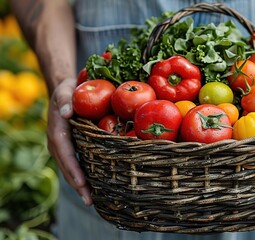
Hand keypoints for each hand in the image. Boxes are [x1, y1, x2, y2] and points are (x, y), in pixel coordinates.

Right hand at [47, 78, 92, 205]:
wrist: (65, 91)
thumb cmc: (68, 90)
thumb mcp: (66, 91)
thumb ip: (65, 100)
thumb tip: (65, 113)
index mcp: (57, 132)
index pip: (65, 154)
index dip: (74, 169)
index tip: (83, 184)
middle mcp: (58, 143)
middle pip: (67, 167)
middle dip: (77, 185)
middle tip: (89, 200)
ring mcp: (64, 148)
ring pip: (71, 169)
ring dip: (80, 184)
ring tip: (92, 199)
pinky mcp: (71, 148)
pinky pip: (76, 163)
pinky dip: (84, 175)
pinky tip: (95, 185)